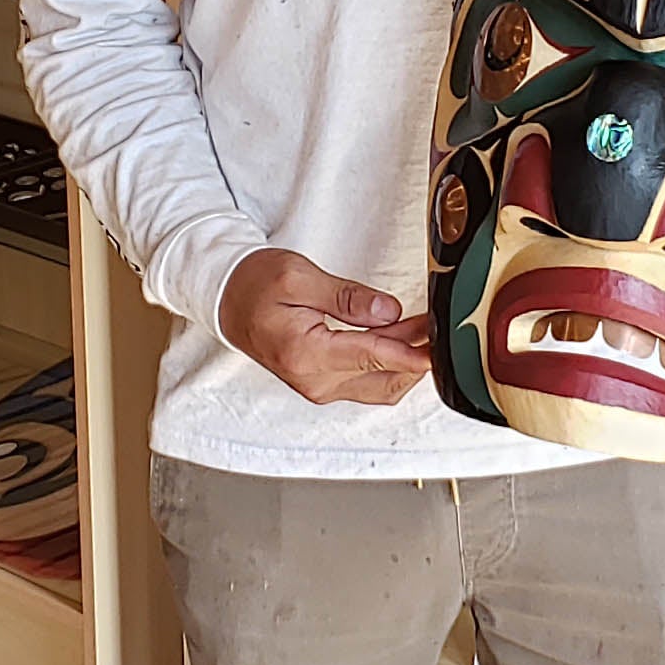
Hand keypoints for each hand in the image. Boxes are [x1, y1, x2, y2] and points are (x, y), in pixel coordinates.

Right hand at [218, 248, 432, 405]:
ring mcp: (319, 387)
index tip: (437, 345)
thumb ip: (347, 297)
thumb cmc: (256, 284)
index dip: (411, 352)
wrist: (227, 300)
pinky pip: (366, 382)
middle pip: (383, 379)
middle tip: (437, 323)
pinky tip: (401, 340)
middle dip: (415, 354)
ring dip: (405, 361)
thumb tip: (388, 311)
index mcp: (306, 354)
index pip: (372, 357)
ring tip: (424, 327)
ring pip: (379, 385)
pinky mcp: (322, 383)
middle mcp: (315, 381)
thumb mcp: (299, 277)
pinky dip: (388, 365)